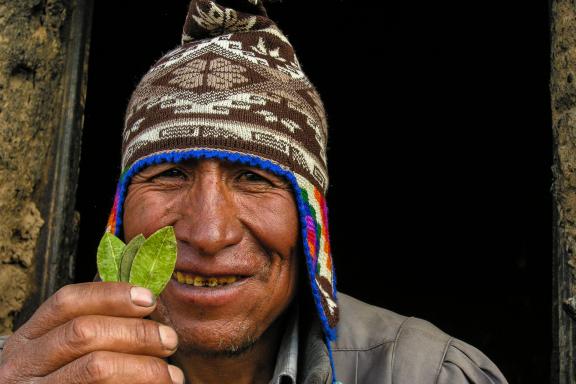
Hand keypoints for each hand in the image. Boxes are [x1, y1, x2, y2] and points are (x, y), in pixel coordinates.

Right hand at [0, 282, 184, 382]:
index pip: (67, 302)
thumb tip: (145, 299)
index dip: (111, 295)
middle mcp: (22, 365)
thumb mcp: (65, 349)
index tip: (150, 299)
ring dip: (144, 366)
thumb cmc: (67, 379)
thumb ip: (97, 323)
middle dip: (136, 332)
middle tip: (170, 340)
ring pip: (97, 367)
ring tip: (171, 374)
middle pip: (85, 332)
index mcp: (28, 339)